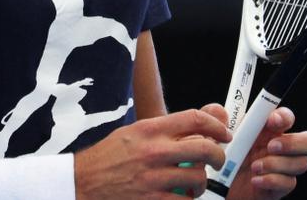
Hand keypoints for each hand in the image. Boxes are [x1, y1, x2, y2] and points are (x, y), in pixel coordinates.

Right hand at [74, 109, 230, 198]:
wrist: (82, 183)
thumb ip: (170, 127)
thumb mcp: (136, 132)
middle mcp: (153, 152)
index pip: (195, 119)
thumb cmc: (109, 157)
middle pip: (204, 148)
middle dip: (218, 155)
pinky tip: (181, 195)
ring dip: (202, 181)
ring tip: (194, 182)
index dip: (217, 125)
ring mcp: (153, 178)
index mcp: (149, 130)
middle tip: (218, 159)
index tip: (224, 133)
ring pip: (198, 177)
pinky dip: (189, 199)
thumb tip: (209, 115)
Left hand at [202, 104, 306, 198]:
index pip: (287, 118)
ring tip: (254, 167)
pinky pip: (289, 183)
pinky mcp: (278, 188)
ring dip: (277, 164)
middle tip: (271, 146)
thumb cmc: (214, 160)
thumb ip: (212, 117)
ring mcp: (281, 168)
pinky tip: (255, 181)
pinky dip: (272, 181)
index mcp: (266, 130)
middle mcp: (279, 147)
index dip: (284, 116)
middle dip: (294, 142)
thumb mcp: (209, 135)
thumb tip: (222, 112)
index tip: (271, 121)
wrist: (212, 190)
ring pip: (301, 163)